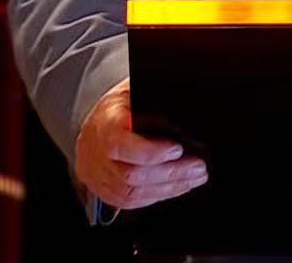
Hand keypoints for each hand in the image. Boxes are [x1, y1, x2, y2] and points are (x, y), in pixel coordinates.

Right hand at [75, 77, 208, 209]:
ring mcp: (101, 176)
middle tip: (197, 167)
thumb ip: (154, 96)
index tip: (177, 148)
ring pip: (133, 192)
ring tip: (195, 176)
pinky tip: (178, 186)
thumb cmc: (117, 109)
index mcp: (104, 123)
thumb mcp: (132, 90)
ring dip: (170, 187)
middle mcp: (98, 153)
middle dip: (170, 173)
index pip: (119, 143)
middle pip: (130, 174)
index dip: (149, 151)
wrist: (94, 129)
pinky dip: (159, 195)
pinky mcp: (108, 192)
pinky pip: (133, 201)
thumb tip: (182, 97)